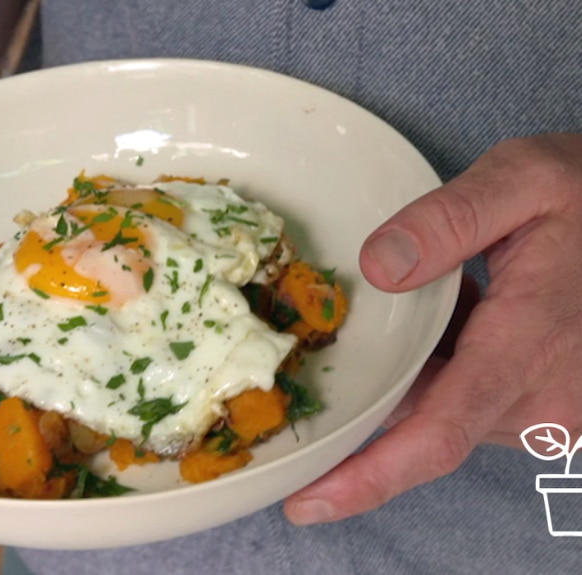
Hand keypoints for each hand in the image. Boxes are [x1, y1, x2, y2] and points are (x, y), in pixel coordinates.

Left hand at [284, 134, 581, 524]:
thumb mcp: (525, 180)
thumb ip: (448, 220)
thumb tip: (377, 268)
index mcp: (526, 349)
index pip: (435, 435)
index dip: (367, 476)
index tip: (307, 501)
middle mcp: (540, 401)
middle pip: (421, 418)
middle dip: (372, 394)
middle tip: (333, 352)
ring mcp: (549, 410)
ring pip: (444, 408)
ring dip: (415, 370)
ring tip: (426, 308)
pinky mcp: (551, 408)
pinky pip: (471, 398)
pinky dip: (446, 366)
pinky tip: (459, 315)